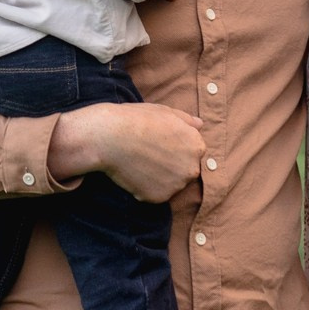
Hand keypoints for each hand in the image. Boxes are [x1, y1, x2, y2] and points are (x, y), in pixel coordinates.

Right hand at [49, 101, 206, 203]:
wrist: (108, 137)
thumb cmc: (135, 119)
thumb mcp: (164, 111)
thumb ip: (186, 120)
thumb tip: (200, 125)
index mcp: (197, 145)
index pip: (192, 151)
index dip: (174, 147)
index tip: (157, 143)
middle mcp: (192, 168)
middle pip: (184, 170)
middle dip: (170, 165)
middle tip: (147, 154)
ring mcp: (176, 185)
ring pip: (170, 184)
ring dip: (158, 178)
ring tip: (139, 163)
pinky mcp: (158, 198)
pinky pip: (154, 194)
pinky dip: (145, 188)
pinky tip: (133, 173)